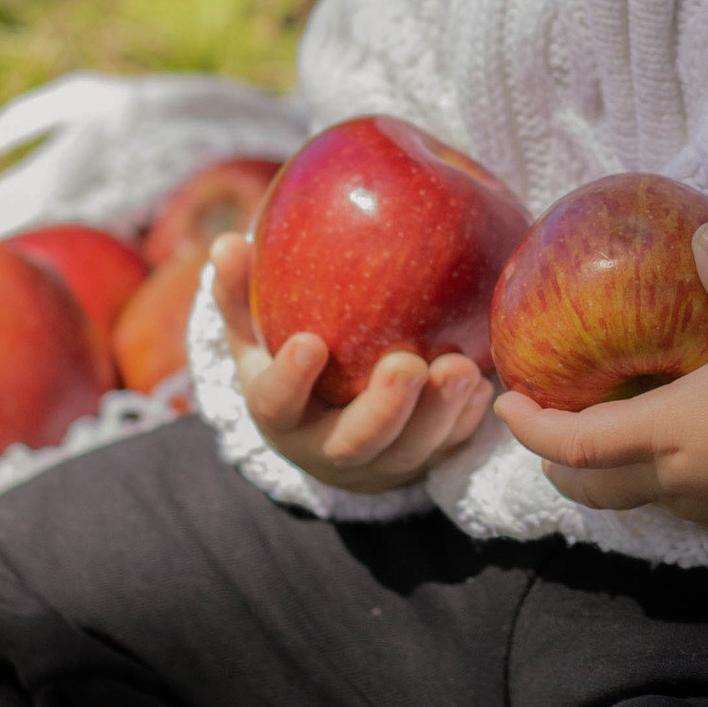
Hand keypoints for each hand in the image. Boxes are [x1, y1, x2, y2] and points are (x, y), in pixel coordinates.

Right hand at [212, 234, 495, 489]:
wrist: (330, 432)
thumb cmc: (289, 363)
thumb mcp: (256, 334)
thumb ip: (239, 292)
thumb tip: (225, 242)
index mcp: (282, 416)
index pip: (276, 404)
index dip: (290, 380)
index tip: (310, 342)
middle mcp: (328, 448)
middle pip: (354, 443)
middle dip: (385, 409)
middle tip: (408, 364)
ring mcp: (380, 463)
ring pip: (411, 451)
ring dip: (440, 414)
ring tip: (462, 369)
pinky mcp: (424, 463)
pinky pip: (449, 447)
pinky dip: (466, 420)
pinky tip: (482, 384)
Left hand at [492, 223, 707, 539]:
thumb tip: (705, 232)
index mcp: (666, 437)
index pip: (573, 444)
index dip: (532, 428)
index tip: (507, 404)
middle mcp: (674, 482)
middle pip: (590, 488)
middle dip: (557, 461)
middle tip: (545, 424)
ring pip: (632, 498)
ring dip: (604, 472)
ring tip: (605, 427)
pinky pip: (674, 501)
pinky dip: (650, 477)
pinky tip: (679, 442)